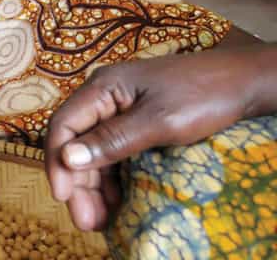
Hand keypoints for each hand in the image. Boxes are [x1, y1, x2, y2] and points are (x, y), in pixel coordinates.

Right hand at [45, 49, 257, 230]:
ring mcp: (119, 109)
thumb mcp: (158, 122)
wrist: (245, 81)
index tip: (63, 197)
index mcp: (102, 87)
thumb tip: (67, 157)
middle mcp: (104, 97)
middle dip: (77, 182)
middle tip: (85, 220)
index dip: (57, 162)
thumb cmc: (204, 94)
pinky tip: (116, 201)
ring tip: (99, 219)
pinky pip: (113, 151)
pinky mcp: (136, 122)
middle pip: (76, 142)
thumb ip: (112, 140)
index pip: (63, 125)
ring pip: (94, 151)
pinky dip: (112, 178)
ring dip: (93, 184)